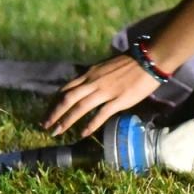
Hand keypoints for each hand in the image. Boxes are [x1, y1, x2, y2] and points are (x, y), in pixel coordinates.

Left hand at [43, 54, 161, 137]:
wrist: (149, 60)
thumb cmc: (129, 63)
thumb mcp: (105, 67)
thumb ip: (94, 78)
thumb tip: (85, 88)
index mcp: (90, 74)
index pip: (66, 89)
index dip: (54, 102)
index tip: (47, 114)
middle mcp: (93, 82)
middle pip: (68, 98)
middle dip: (54, 113)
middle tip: (45, 126)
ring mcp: (106, 91)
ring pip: (80, 107)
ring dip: (66, 120)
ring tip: (57, 132)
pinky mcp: (119, 99)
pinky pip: (101, 114)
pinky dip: (90, 124)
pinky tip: (82, 134)